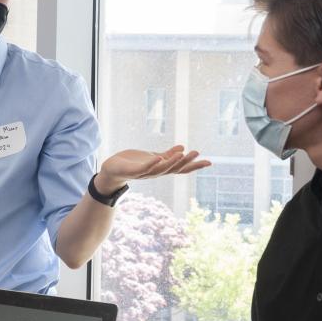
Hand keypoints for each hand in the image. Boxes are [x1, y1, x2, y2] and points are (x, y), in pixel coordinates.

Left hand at [97, 145, 211, 192]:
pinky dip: (151, 164)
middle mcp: (156, 173)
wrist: (112, 170)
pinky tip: (158, 157)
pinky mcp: (134, 171)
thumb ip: (166, 154)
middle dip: (186, 162)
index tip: (209, 162)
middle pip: (174, 169)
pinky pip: (144, 168)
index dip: (195, 165)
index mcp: (162, 168)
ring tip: (182, 154)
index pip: (181, 168)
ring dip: (172, 162)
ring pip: (161, 169)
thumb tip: (182, 147)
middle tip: (198, 153)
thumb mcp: (152, 157)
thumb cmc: (133, 163)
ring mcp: (145, 173)